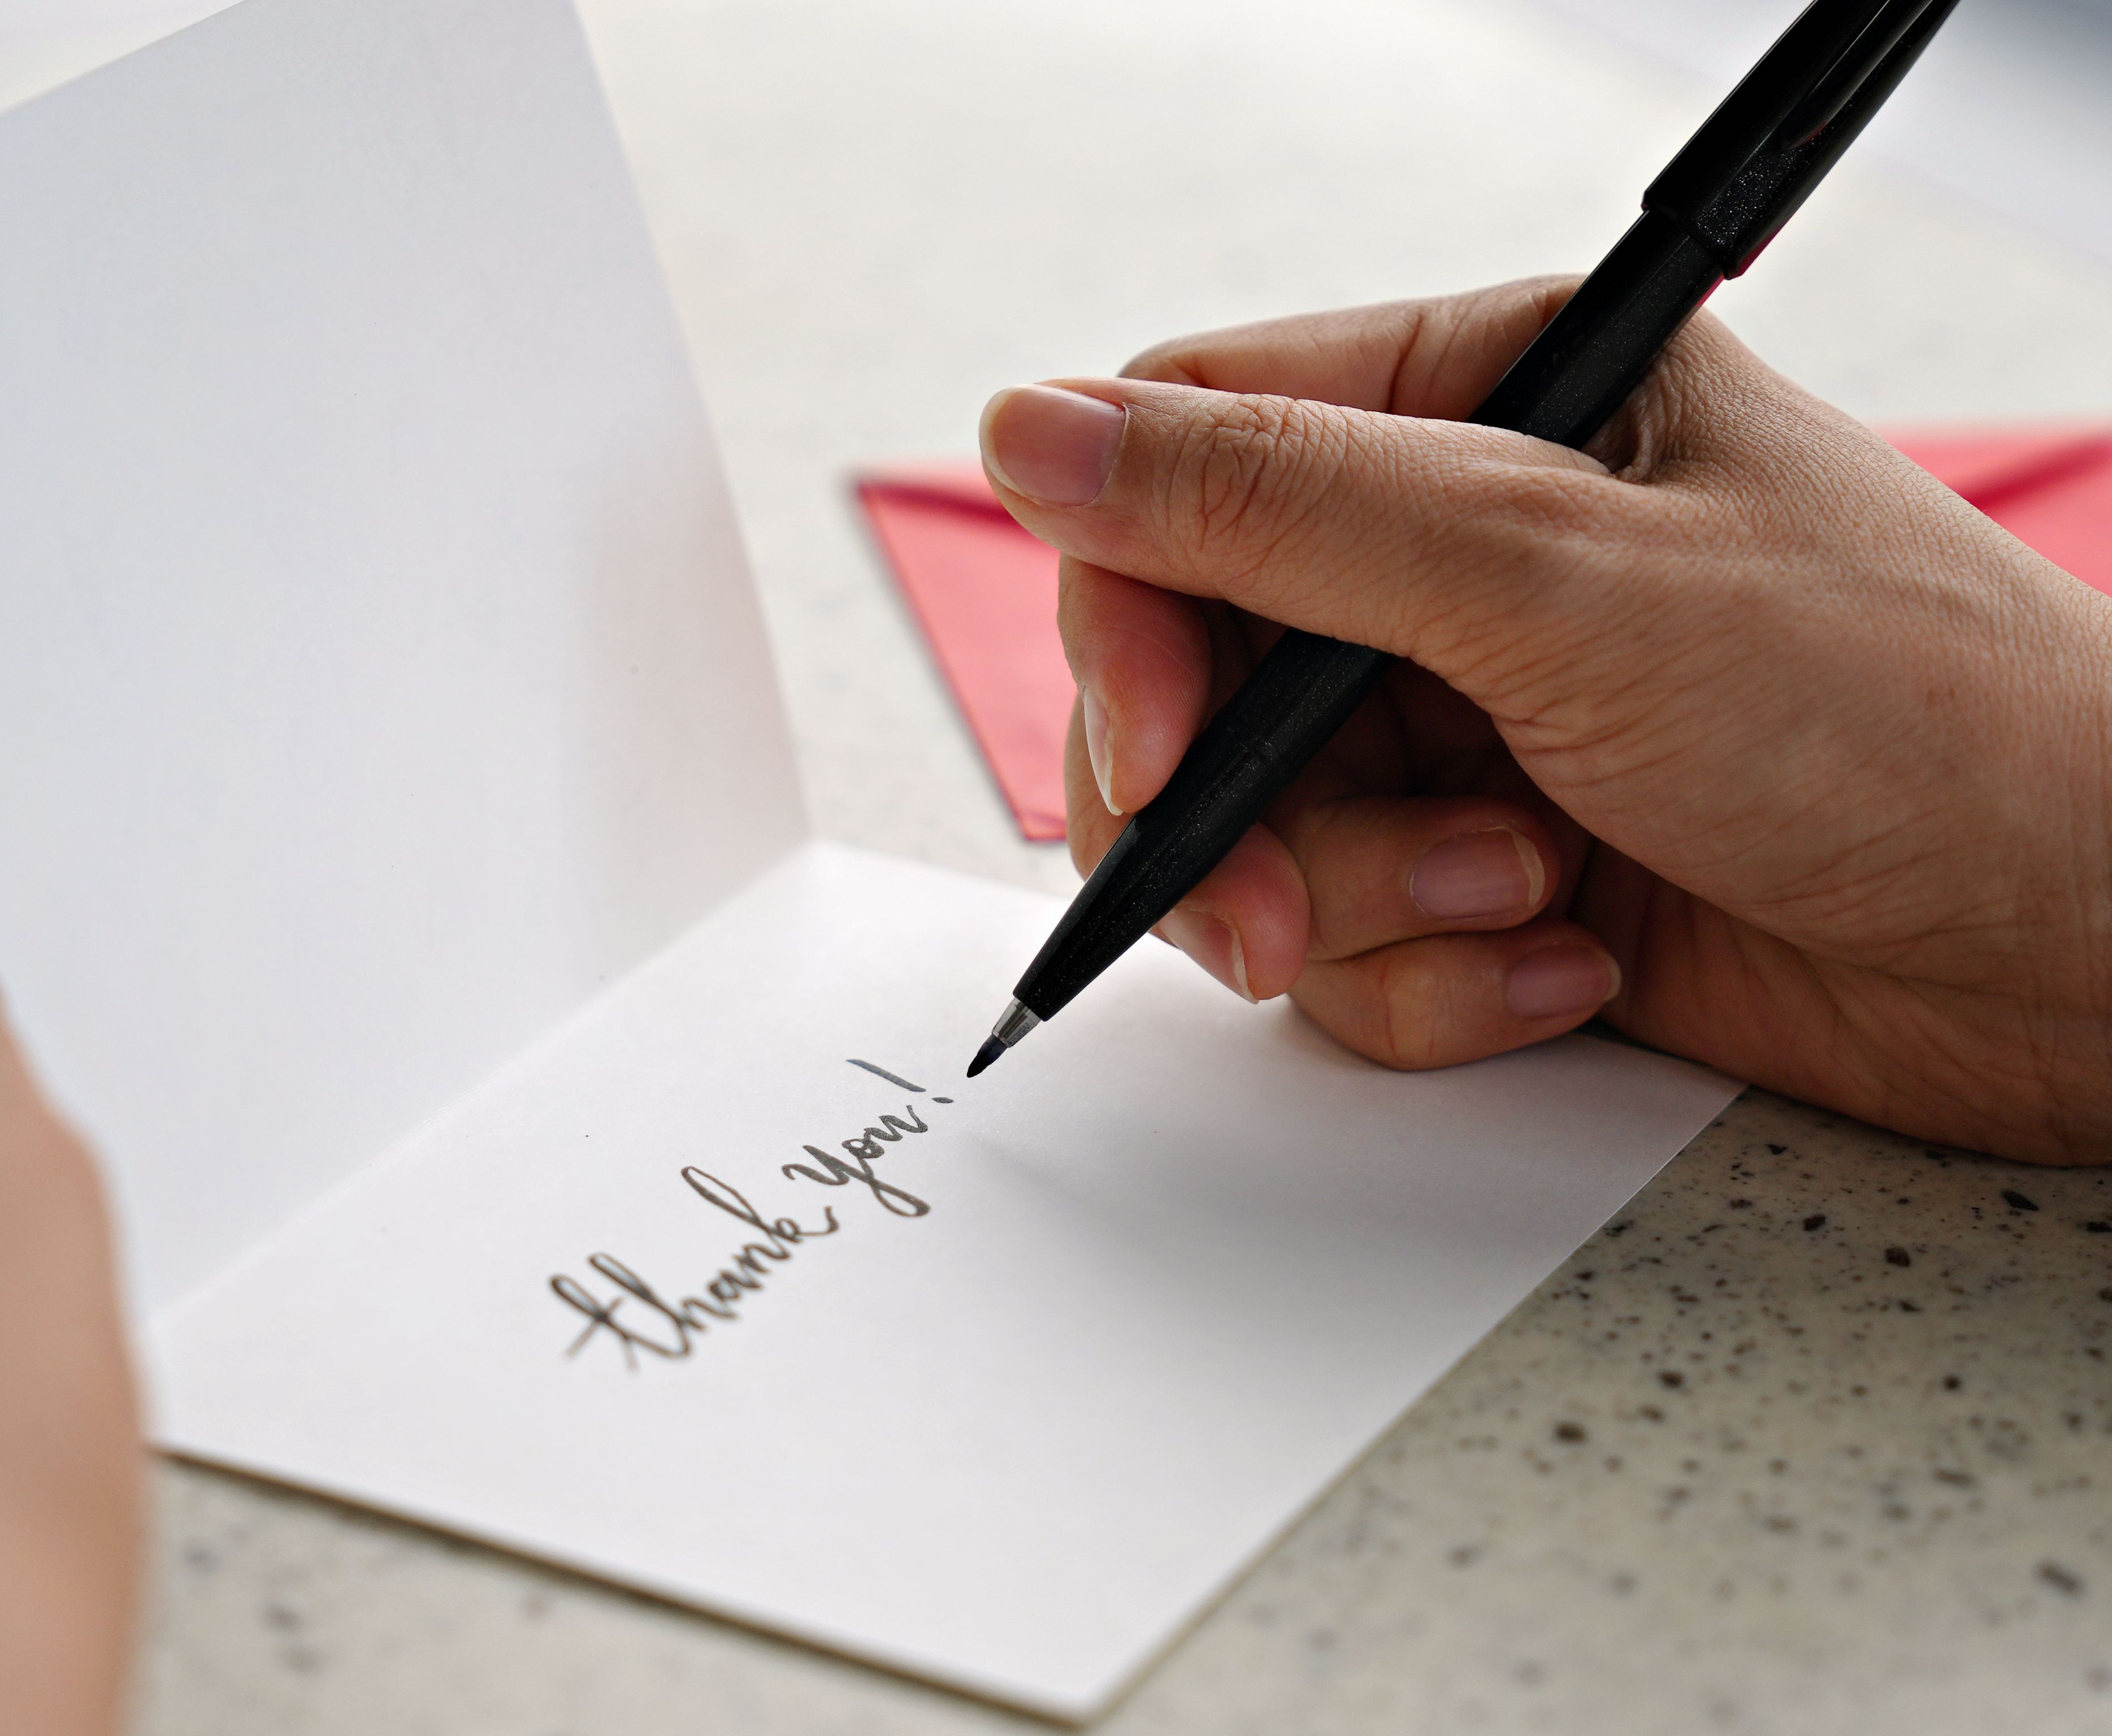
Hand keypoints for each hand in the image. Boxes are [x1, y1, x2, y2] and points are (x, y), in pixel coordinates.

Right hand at [978, 281, 2111, 1163]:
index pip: (1189, 457)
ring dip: (1358, 909)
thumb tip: (1029, 427)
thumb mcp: (1556, 577)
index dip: (1129, 611)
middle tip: (1286, 915)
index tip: (1154, 750)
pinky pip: (1350, 943)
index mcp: (1485, 401)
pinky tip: (1568, 970)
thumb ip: (1274, 505)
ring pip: (1257, 833)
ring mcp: (1475, 721)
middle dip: (1232, 818)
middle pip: (1190, 673)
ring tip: (1516, 910)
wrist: (2089, 953)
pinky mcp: (1494, 869)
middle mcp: (1462, 558)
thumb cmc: (1905, 716)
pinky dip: (1434, 983)